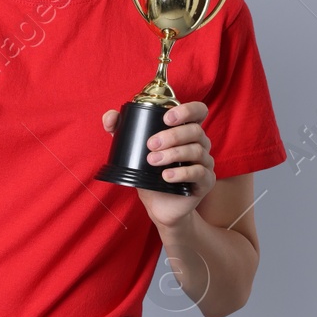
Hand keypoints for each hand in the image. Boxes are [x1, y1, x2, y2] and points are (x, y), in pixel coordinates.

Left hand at [101, 101, 214, 227]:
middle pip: (195, 131)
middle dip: (172, 135)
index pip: (198, 112)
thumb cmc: (150, 174)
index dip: (187, 110)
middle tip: (150, 145)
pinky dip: (181, 173)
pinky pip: (199, 173)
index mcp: (187, 132)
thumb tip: (110, 117)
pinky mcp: (206, 181)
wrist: (159, 205)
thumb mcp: (133, 151)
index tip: (166, 118)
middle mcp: (200, 144)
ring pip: (196, 151)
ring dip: (173, 154)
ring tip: (152, 161)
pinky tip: (166, 176)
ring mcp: (205, 163)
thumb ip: (120, 131)